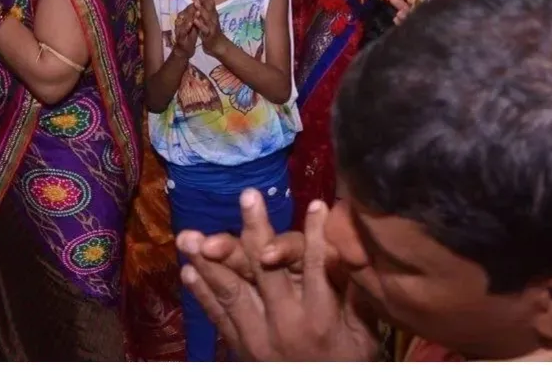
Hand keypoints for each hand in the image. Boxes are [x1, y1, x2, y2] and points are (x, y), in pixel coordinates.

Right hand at [172, 3, 200, 56]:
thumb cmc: (189, 36)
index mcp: (186, 19)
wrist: (183, 50)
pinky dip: (187, 26)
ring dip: (191, 14)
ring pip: (185, 20)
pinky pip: (183, 31)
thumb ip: (196, 16)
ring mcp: (179, 29)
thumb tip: (201, 5)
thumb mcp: (194, 25)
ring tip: (197, 9)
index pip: (191, 7)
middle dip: (194, 5)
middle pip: (187, 11)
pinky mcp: (180, 37)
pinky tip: (191, 23)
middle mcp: (181, 22)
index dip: (197, 1)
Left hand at [178, 193, 375, 361]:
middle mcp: (286, 325)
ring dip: (211, 261)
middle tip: (248, 196)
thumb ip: (355, 292)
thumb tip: (355, 249)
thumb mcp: (363, 330)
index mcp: (321, 317)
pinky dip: (203, 293)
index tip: (316, 204)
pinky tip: (188, 271)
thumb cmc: (348, 361)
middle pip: (266, 271)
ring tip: (192, 236)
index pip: (318, 266)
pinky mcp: (241, 349)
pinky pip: (219, 317)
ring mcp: (258, 339)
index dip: (317, 234)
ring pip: (233, 292)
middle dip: (256, 229)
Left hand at [193, 0, 229, 54]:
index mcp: (214, 17)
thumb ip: (210, 14)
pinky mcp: (208, 35)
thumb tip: (209, 3)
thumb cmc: (214, 34)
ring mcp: (212, 28)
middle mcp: (214, 21)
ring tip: (196, 3)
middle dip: (205, 1)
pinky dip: (199, 24)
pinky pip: (203, 29)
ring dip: (201, 10)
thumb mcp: (212, 22)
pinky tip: (195, 20)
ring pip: (206, 18)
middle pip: (209, 9)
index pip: (212, 6)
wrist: (219, 47)